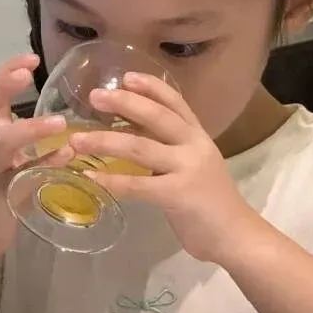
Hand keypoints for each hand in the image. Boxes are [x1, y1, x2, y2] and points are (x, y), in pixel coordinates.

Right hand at [0, 54, 74, 257]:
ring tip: (59, 122)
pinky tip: (65, 158)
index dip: (6, 71)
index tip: (31, 58)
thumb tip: (63, 113)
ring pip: (1, 143)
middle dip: (2, 87)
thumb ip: (28, 132)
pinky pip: (20, 179)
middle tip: (26, 72)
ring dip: (28, 129)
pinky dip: (43, 167)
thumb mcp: (9, 153)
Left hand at [68, 73, 257, 263]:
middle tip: (94, 96)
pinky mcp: (178, 195)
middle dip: (124, 103)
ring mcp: (188, 169)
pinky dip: (112, 179)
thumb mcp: (193, 163)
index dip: (151, 87)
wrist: (236, 236)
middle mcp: (195, 146)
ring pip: (140, 147)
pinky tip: (91, 177)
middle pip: (156, 117)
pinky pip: (138, 185)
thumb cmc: (210, 201)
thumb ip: (169, 145)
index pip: (175, 102)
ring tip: (76, 139)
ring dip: (105, 141)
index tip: (125, 76)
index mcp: (198, 136)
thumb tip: (130, 129)